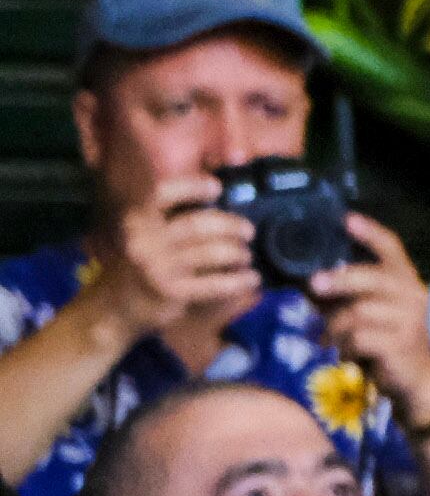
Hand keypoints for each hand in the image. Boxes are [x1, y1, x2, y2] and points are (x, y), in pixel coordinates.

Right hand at [92, 176, 259, 335]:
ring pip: (210, 252)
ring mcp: (157, 266)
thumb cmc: (136, 269)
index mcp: (136, 221)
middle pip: (197, 224)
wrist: (112, 309)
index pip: (163, 194)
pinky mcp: (171, 291)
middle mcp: (144, 240)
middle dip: (230, 225)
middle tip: (247, 231)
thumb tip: (216, 208)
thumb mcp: (143, 239)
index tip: (217, 188)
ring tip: (245, 256)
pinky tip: (251, 279)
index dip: (191, 186)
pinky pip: (214, 283)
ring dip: (237, 253)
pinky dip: (238, 280)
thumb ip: (167, 223)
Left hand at [303, 210, 429, 408]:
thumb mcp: (364, 310)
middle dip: (341, 280)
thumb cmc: (384, 337)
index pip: (391, 246)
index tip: (346, 219)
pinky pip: (360, 337)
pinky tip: (343, 352)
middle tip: (314, 285)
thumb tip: (303, 279)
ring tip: (328, 337)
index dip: (370, 232)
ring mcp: (409, 319)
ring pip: (359, 311)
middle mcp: (412, 293)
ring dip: (335, 325)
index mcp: (404, 278)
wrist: (414, 377)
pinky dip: (344, 346)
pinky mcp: (401, 343)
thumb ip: (342, 293)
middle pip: (372, 277)